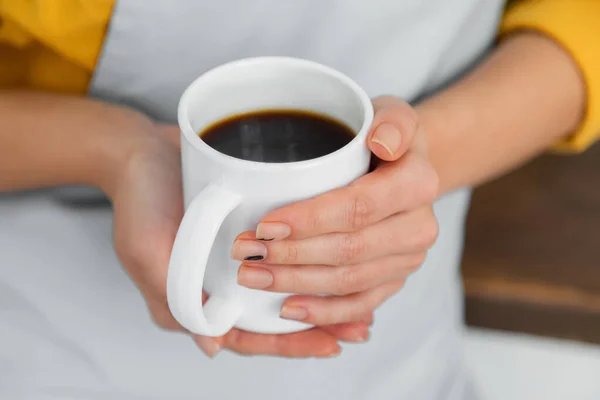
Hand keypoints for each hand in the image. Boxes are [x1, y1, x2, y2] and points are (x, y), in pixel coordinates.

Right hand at [109, 116, 370, 358]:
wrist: (139, 148)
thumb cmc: (138, 197)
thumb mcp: (146, 249)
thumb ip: (174, 297)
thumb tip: (212, 346)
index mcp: (195, 299)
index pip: (248, 335)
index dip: (288, 343)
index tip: (331, 341)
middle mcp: (219, 283)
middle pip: (271, 316)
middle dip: (316, 322)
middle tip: (359, 326)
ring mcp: (234, 257)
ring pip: (283, 286)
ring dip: (320, 292)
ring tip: (364, 295)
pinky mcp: (246, 229)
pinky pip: (283, 251)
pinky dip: (310, 256)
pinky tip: (340, 252)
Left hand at [233, 96, 438, 325]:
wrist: (406, 169)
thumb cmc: (385, 137)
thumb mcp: (392, 113)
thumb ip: (393, 121)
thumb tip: (381, 142)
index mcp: (418, 184)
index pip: (357, 207)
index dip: (309, 220)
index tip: (265, 224)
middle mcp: (418, 228)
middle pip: (348, 250)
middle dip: (291, 255)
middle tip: (245, 252)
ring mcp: (407, 260)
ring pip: (348, 282)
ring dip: (296, 283)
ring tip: (251, 276)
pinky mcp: (394, 280)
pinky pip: (359, 304)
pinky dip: (323, 312)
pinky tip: (288, 308)